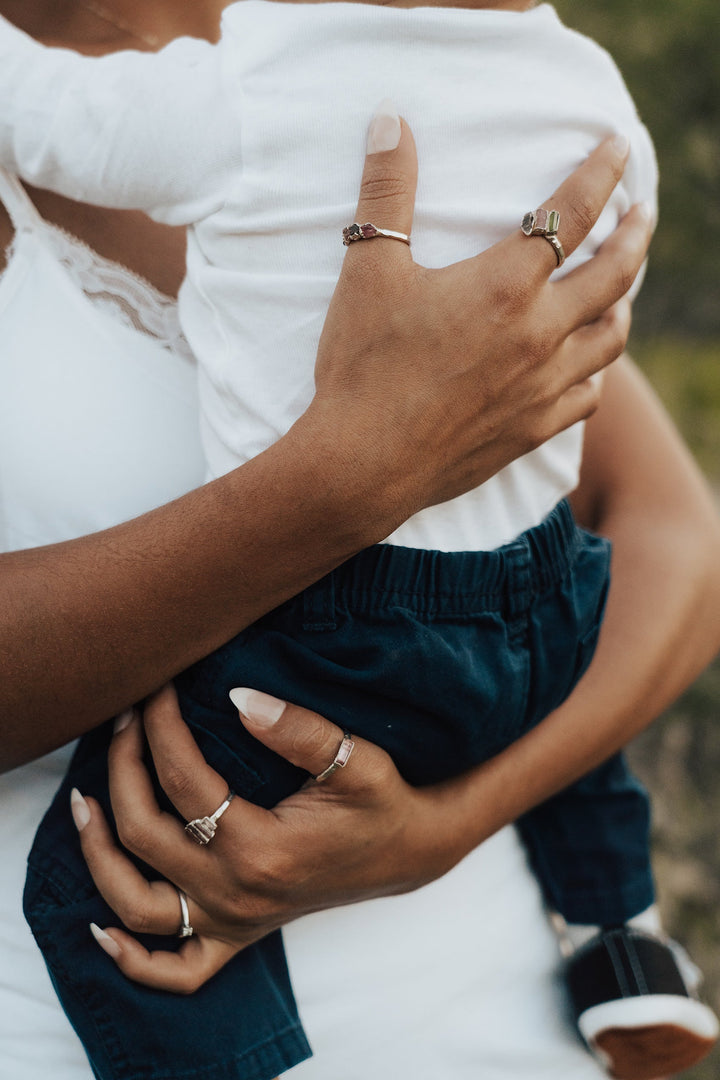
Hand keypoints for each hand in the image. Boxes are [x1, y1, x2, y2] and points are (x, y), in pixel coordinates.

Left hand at [76, 685, 460, 992]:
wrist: (408, 851)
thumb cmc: (382, 802)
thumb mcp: (355, 758)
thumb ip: (297, 729)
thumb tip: (237, 697)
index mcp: (261, 848)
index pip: (183, 779)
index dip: (162, 728)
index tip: (160, 688)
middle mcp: (236, 894)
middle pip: (145, 830)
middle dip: (122, 767)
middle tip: (125, 720)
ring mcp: (232, 922)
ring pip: (136, 903)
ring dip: (98, 854)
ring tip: (82, 804)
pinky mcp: (237, 937)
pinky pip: (175, 970)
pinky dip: (132, 959)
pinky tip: (103, 930)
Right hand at [307, 105, 652, 517]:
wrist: (362, 464)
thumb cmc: (363, 368)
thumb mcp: (369, 271)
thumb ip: (387, 192)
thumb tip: (391, 120)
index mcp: (505, 286)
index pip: (572, 212)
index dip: (601, 173)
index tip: (620, 148)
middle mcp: (538, 334)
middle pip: (612, 276)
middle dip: (636, 237)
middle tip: (645, 214)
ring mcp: (541, 387)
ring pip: (609, 340)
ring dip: (623, 306)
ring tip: (622, 292)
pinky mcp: (531, 430)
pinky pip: (586, 396)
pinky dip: (595, 372)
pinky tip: (586, 367)